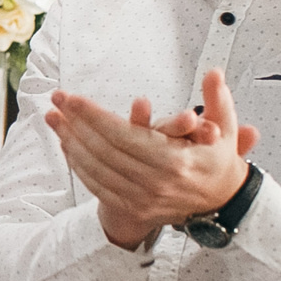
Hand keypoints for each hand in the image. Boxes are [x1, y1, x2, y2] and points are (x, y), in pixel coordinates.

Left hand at [44, 69, 257, 249]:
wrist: (222, 204)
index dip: (94, 116)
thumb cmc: (219, 161)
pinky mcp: (135, 208)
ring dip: (71, 142)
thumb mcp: (226, 129)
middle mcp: (157, 183)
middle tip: (57, 100)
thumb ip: (218, 99)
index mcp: (176, 162)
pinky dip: (79, 165)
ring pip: (96, 169)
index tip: (73, 98)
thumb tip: (214, 72)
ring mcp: (144, 199)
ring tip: (54, 119)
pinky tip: (67, 145)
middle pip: (104, 151)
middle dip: (75, 123)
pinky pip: (98, 185)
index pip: (124, 136)